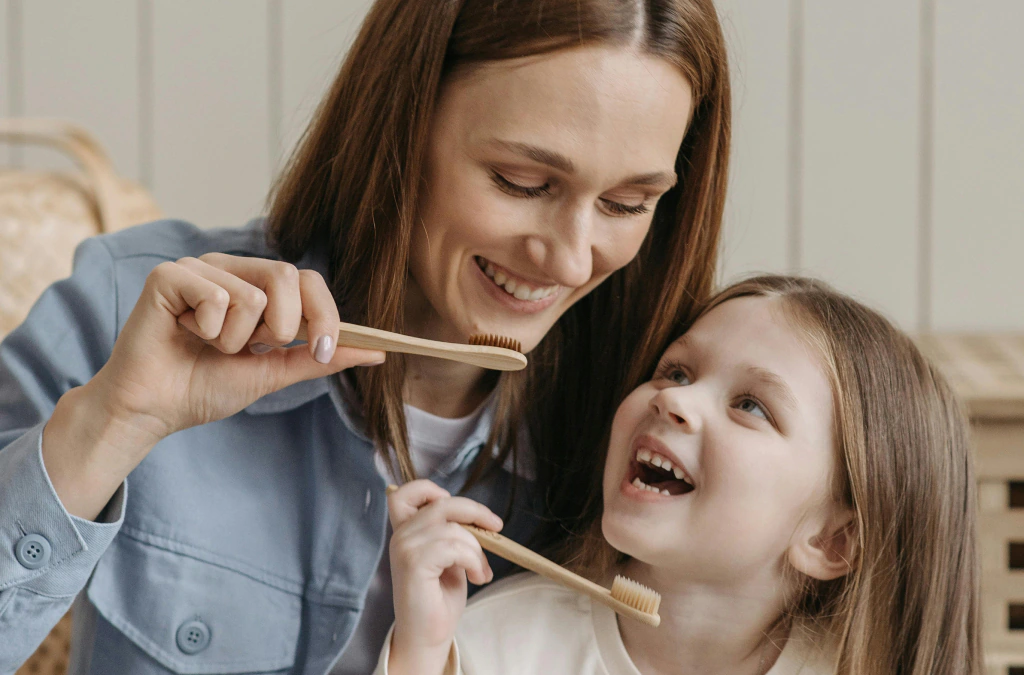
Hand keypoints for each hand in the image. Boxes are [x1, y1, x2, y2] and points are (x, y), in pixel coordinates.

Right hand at [93, 253, 384, 442]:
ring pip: (252, 295)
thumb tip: (376, 352)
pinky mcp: (169, 275)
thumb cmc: (205, 387)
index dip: (325, 315)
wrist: (154, 410)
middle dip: (283, 327)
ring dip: (236, 339)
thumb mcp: (274, 372)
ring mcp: (199, 268)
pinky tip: (184, 334)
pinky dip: (207, 330)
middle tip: (250, 349)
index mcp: (257, 286)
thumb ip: (319, 357)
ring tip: (208, 345)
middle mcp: (231, 268)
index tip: (325, 351)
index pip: (309, 279)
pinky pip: (215, 296)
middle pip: (287, 275)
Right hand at [387, 480, 502, 674]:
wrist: (428, 636)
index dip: (429, 489)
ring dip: (477, 549)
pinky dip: (474, 560)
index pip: (403, 493)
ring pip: (454, 528)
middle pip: (442, 503)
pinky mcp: (414, 563)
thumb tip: (479, 518)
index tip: (456, 507)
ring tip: (481, 572)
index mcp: (405, 532)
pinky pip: (456, 547)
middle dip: (475, 512)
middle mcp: (400, 536)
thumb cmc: (439, 598)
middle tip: (496, 528)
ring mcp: (405, 548)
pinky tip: (477, 577)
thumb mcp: (450, 557)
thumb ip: (453, 532)